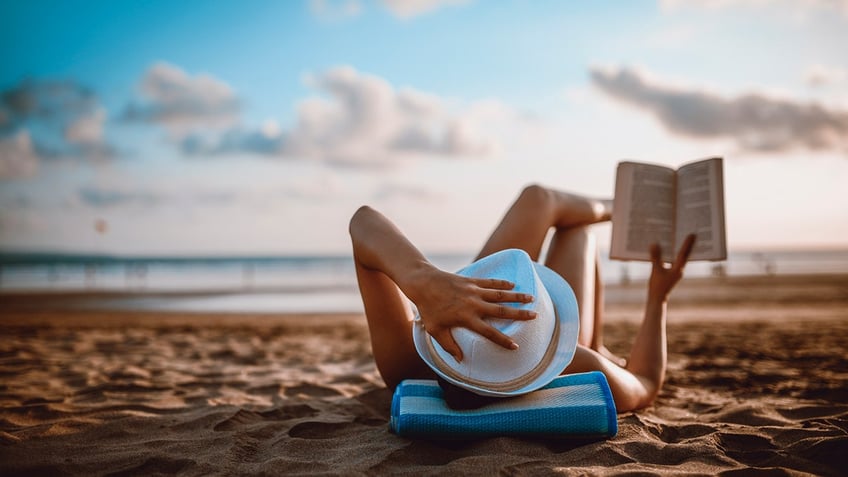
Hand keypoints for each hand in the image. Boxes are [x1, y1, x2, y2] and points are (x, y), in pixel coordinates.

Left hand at [409, 268, 536, 361]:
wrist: (423, 283)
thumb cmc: (428, 309)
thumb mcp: (435, 331)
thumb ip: (449, 346)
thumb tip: (460, 360)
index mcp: (466, 318)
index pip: (489, 332)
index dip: (503, 340)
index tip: (516, 346)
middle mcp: (474, 304)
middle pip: (501, 311)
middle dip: (519, 314)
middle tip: (534, 316)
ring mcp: (474, 291)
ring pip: (500, 294)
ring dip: (517, 296)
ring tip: (531, 298)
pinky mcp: (472, 280)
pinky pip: (491, 282)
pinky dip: (502, 283)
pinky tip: (513, 285)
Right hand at [648, 234, 695, 300]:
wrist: (657, 299)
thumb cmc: (657, 286)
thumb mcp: (655, 270)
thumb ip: (655, 257)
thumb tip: (654, 244)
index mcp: (678, 269)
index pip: (683, 254)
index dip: (687, 244)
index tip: (692, 234)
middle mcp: (679, 270)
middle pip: (685, 255)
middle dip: (688, 245)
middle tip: (692, 234)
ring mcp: (676, 272)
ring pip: (680, 258)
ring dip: (681, 249)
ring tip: (683, 239)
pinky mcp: (671, 273)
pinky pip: (674, 261)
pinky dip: (673, 254)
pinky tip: (669, 250)